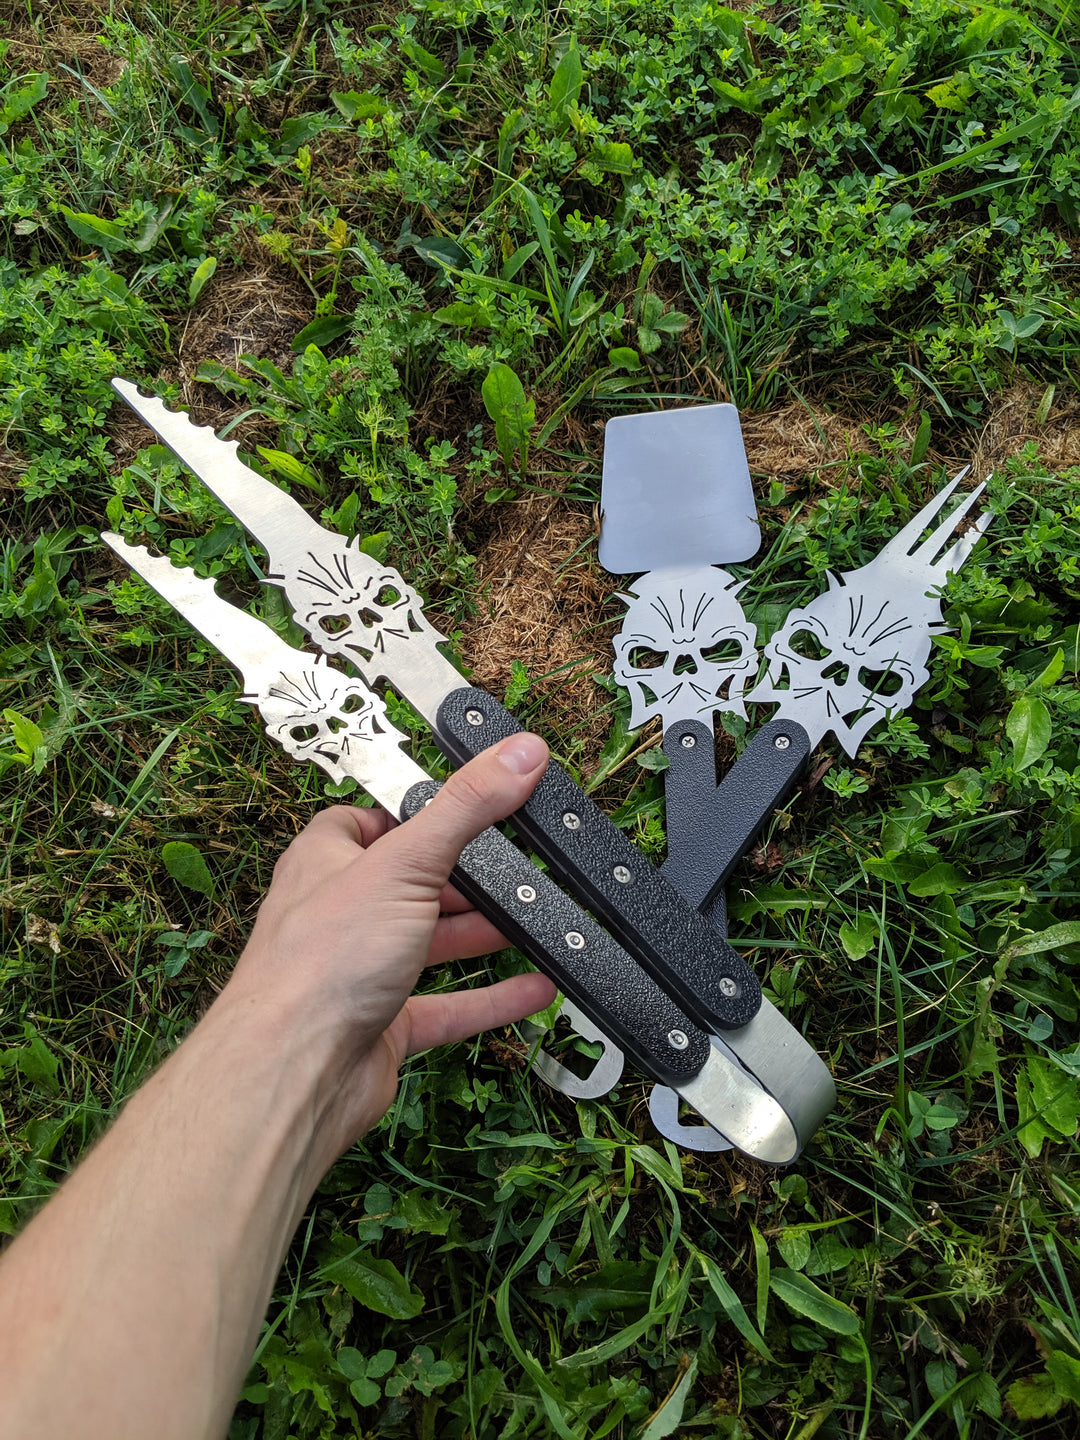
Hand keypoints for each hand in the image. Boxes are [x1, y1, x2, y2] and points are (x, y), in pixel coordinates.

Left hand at [221, 732, 557, 1157]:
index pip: (376, 818)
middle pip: (411, 883)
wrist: (291, 1071)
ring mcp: (359, 972)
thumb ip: (467, 808)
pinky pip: (446, 1007)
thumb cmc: (318, 964)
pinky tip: (532, 988)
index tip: (474, 801)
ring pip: (429, 943)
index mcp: (328, 859)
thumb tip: (517, 753)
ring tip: (532, 921)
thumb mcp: (407, 862)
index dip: (421, 810)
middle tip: (516, 865)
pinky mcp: (381, 1025)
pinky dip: (490, 998)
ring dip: (480, 933)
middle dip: (464, 878)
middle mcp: (339, 913)